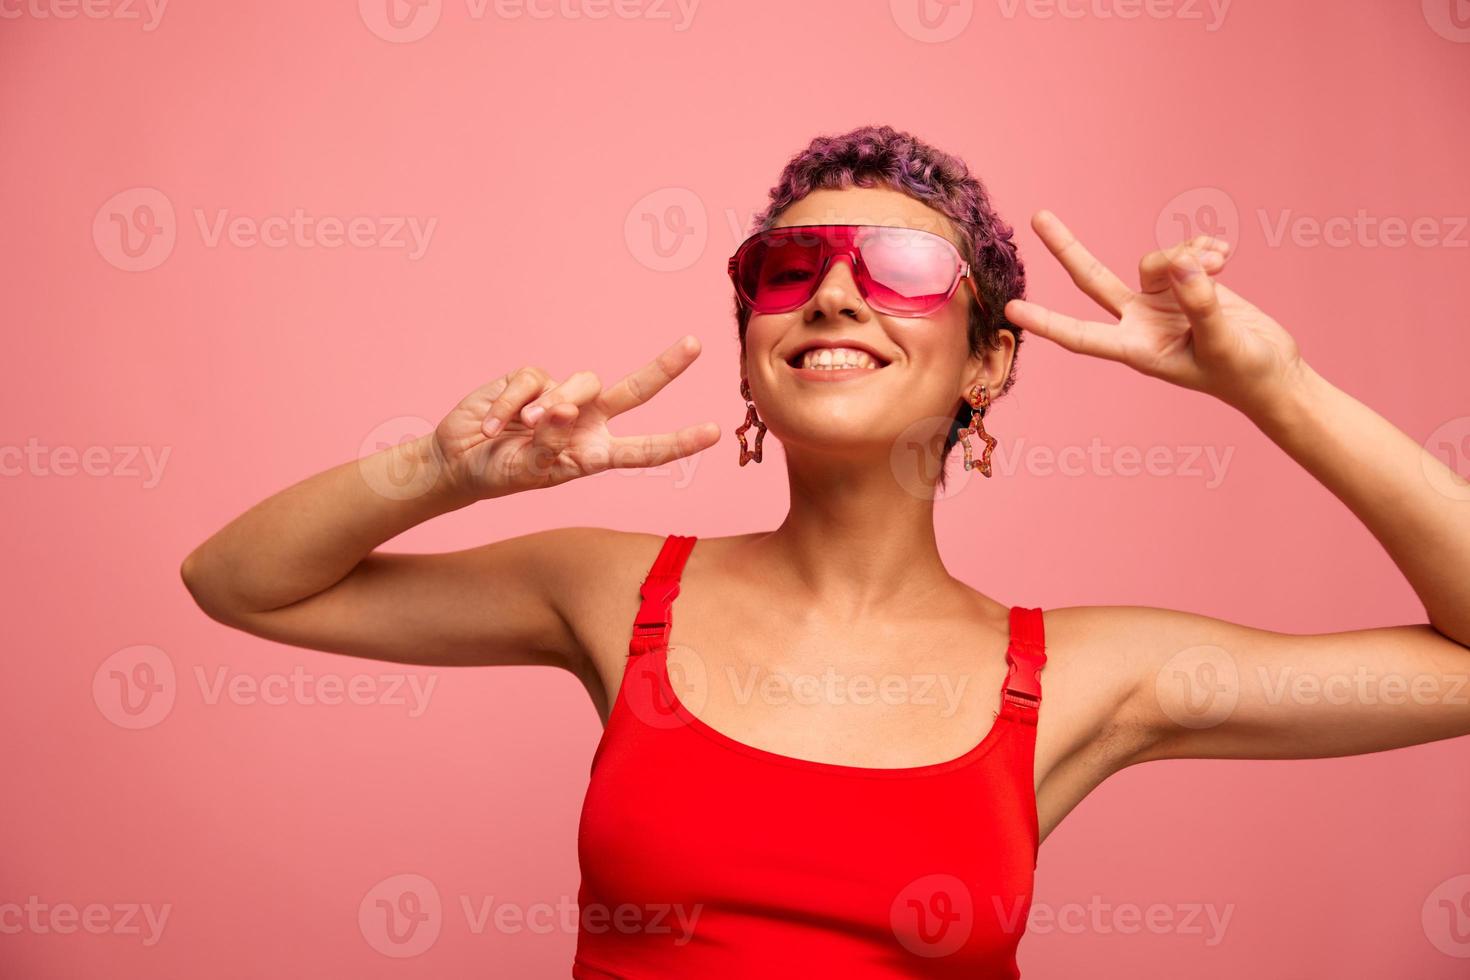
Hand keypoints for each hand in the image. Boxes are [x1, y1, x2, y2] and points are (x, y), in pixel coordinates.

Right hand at [432, 335, 719, 499]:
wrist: (459, 460)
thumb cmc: (501, 472)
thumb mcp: (530, 470)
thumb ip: (552, 443)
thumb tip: (565, 410)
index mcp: (595, 453)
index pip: (644, 450)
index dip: (678, 442)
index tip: (713, 433)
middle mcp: (587, 421)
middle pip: (635, 390)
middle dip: (665, 367)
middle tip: (694, 345)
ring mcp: (562, 396)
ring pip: (579, 383)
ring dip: (553, 407)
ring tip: (525, 428)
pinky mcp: (532, 379)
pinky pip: (532, 380)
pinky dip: (512, 403)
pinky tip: (494, 424)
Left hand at [1004, 211, 1307, 414]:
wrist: (1276, 373)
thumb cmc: (1247, 373)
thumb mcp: (1224, 342)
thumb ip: (1201, 304)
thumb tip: (1181, 266)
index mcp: (1137, 349)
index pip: (1080, 336)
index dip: (1046, 323)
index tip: (1010, 310)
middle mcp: (1141, 323)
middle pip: (1093, 280)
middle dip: (1068, 248)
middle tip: (1039, 216)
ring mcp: (1162, 302)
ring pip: (1155, 259)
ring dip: (1186, 251)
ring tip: (1222, 263)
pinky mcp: (1187, 285)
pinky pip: (1185, 251)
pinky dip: (1204, 246)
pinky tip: (1225, 254)